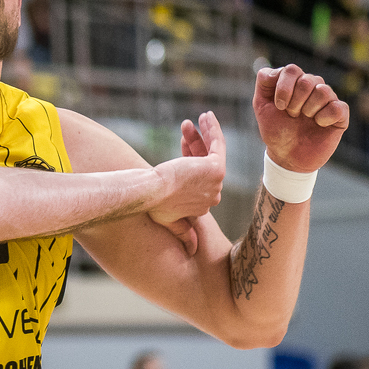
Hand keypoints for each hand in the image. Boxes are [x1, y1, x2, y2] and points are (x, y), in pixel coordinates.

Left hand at [149, 110, 226, 254]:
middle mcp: (212, 194)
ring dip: (207, 132)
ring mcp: (216, 182)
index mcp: (202, 204)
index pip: (199, 176)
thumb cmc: (153, 207)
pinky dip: (214, 129)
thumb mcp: (169, 220)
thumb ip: (183, 232)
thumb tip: (192, 251)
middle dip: (195, 144)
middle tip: (185, 127)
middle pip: (204, 162)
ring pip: (213, 151)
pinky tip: (206, 116)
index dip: (191, 157)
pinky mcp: (216, 168)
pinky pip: (218, 142)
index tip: (181, 142)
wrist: (150, 194)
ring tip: (200, 117)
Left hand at [255, 65, 348, 171]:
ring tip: (305, 120)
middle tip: (292, 115)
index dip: (283, 89)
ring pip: (323, 91)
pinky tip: (319, 124)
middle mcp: (313, 86)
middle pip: (307, 80)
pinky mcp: (340, 115)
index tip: (279, 107)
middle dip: (295, 102)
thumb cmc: (276, 129)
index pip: (292, 70)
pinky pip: (337, 107)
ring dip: (308, 109)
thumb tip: (276, 69)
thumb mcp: (261, 105)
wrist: (288, 156)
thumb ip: (264, 81)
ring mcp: (328, 99)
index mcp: (295, 82)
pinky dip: (324, 117)